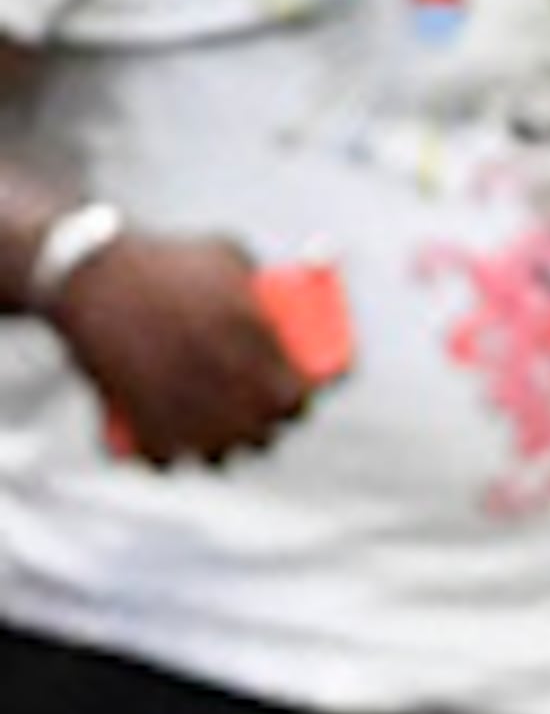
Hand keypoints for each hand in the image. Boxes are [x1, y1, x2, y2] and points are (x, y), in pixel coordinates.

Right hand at [50, 231, 321, 467]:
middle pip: (263, 432)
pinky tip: (177, 451)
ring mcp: (188, 411)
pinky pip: (167, 460)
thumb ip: (258, 282)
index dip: (297, 403)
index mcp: (254, 341)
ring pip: (218, 454)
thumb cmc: (162, 259)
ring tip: (217, 434)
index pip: (295, 396)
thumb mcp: (223, 253)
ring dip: (221, 449)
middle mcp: (228, 383)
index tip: (294, 399)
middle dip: (264, 428)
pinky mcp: (147, 427)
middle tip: (256, 416)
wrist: (88, 272)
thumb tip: (289, 300)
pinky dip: (170, 458)